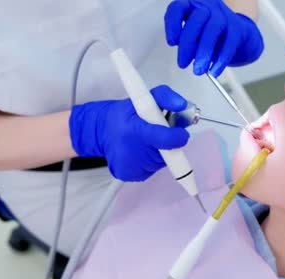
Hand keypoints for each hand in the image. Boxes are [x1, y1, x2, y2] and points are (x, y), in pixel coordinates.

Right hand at [69, 85, 188, 180]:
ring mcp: (130, 167)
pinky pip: (150, 170)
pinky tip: (139, 152)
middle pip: (166, 153)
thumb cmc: (125, 115)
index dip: (177, 137)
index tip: (181, 133)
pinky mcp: (128, 176)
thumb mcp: (144, 98)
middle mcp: (132, 151)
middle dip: (167, 144)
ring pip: (160, 163)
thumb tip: (182, 104)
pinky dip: (149, 162)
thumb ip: (165, 97)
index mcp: (136, 131)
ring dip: (159, 153)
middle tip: (157, 134)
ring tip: (145, 142)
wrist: (101, 131)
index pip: (165, 139)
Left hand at [165, 0, 263, 76]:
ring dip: (204, 51)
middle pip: (197, 19)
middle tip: (183, 63)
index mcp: (191, 6)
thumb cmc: (206, 34)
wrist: (234, 36)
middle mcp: (207, 7)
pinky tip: (214, 71)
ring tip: (198, 70)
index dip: (173, 24)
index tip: (172, 42)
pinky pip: (230, 42)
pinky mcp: (237, 29)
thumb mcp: (191, 36)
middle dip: (188, 43)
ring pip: (214, 28)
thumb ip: (185, 41)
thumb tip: (184, 54)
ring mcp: (223, 16)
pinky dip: (221, 59)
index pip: (179, 8)